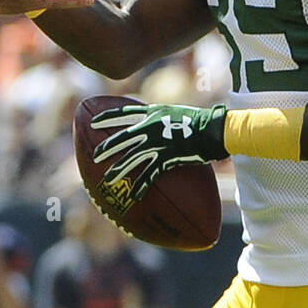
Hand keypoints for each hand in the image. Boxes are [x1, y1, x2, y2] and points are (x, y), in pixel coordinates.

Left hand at [90, 101, 228, 214]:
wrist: (214, 129)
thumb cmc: (200, 121)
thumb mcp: (176, 113)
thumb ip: (161, 118)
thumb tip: (154, 122)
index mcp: (152, 113)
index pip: (124, 113)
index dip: (107, 118)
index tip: (93, 122)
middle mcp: (151, 127)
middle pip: (123, 138)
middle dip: (107, 147)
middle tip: (95, 155)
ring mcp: (158, 143)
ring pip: (132, 157)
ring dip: (119, 169)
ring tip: (108, 179)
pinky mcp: (167, 157)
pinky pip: (150, 174)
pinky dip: (141, 185)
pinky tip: (133, 194)